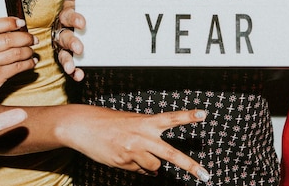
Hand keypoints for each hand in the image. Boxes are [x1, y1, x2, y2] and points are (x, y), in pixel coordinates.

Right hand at [0, 17, 36, 108]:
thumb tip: (13, 27)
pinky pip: (17, 68)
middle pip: (8, 39)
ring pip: (15, 54)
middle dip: (25, 37)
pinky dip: (28, 63)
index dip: (9, 22)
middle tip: (33, 38)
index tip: (21, 22)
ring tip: (31, 49)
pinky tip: (31, 62)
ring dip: (28, 50)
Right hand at [54, 0, 85, 80]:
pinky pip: (70, 65)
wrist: (86, 21)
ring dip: (67, 61)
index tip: (82, 22)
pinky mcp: (69, 56)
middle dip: (71, 42)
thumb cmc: (81, 8)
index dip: (74, 19)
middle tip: (80, 48)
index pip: (67, 16)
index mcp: (65, 16)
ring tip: (71, 68)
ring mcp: (64, 45)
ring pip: (63, 53)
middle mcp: (62, 31)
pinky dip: (74, 71)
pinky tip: (79, 76)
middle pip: (64, 37)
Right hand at [63, 107, 210, 181]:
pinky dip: (138, 168)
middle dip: (190, 166)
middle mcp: (142, 137)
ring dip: (151, 165)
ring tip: (137, 153)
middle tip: (205, 175)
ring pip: (155, 167)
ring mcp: (133, 151)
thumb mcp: (132, 123)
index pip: (171, 118)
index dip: (188, 116)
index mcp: (146, 122)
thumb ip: (148, 139)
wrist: (83, 126)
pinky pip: (139, 171)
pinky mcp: (123, 163)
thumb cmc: (109, 122)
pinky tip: (127, 157)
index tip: (204, 114)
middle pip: (171, 154)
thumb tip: (157, 168)